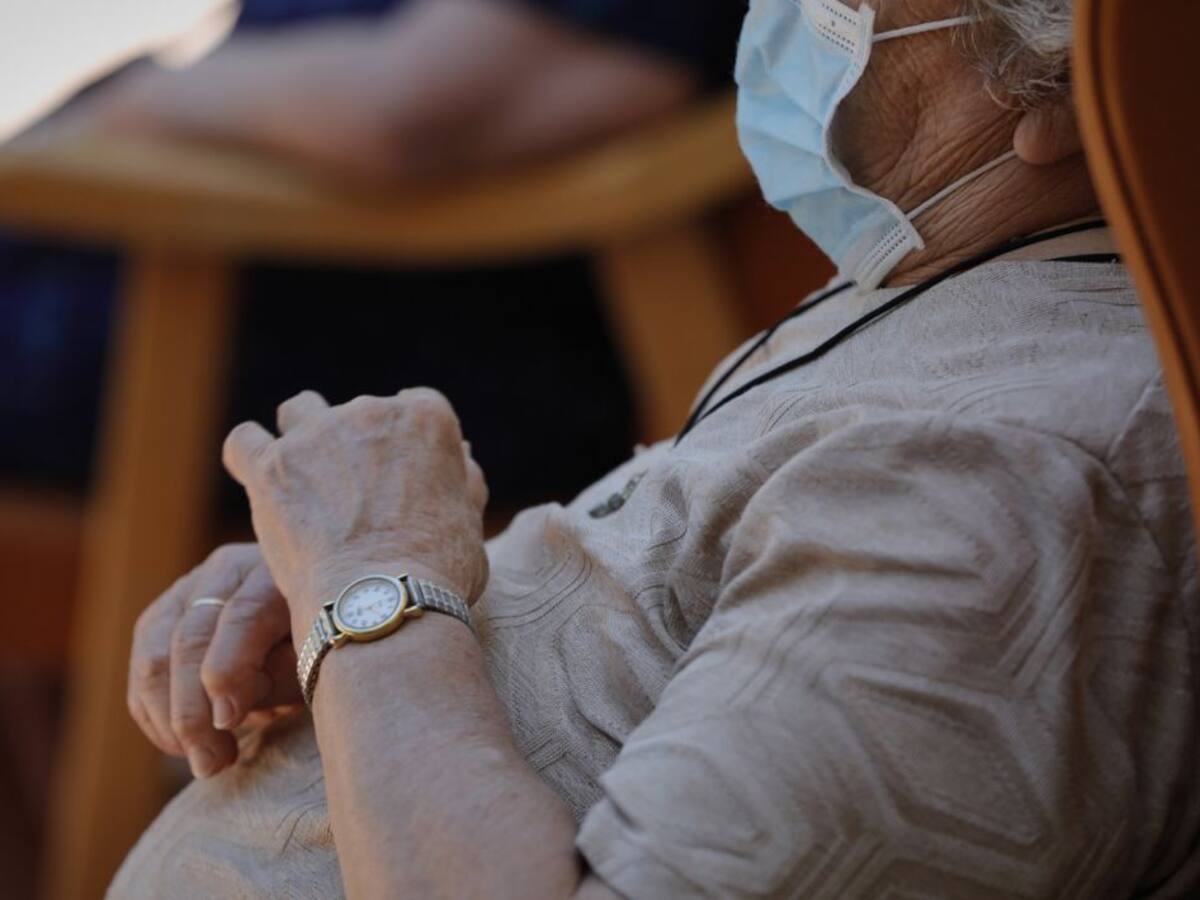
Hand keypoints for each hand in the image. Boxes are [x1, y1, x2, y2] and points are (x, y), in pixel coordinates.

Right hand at [127, 543, 299, 777]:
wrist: (304, 618)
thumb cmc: (319, 642)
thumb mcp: (315, 658)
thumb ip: (276, 676)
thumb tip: (222, 712)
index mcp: (275, 573)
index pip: (241, 617)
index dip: (229, 671)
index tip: (228, 723)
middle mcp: (226, 572)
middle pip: (190, 637)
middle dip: (192, 710)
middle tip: (211, 763)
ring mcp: (187, 590)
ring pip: (153, 654)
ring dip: (168, 718)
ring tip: (202, 761)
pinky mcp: (161, 617)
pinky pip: (141, 669)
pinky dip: (153, 714)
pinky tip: (180, 746)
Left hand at [222, 389, 489, 636]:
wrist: (382, 601)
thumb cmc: (438, 572)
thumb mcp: (468, 522)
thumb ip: (462, 482)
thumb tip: (462, 457)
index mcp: (427, 419)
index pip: (415, 407)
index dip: (405, 442)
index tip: (400, 473)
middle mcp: (372, 411)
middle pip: (358, 413)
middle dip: (356, 447)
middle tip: (356, 496)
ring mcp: (316, 434)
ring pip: (300, 411)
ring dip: (301, 436)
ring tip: (303, 478)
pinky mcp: (270, 465)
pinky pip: (245, 441)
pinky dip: (249, 455)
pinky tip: (257, 477)